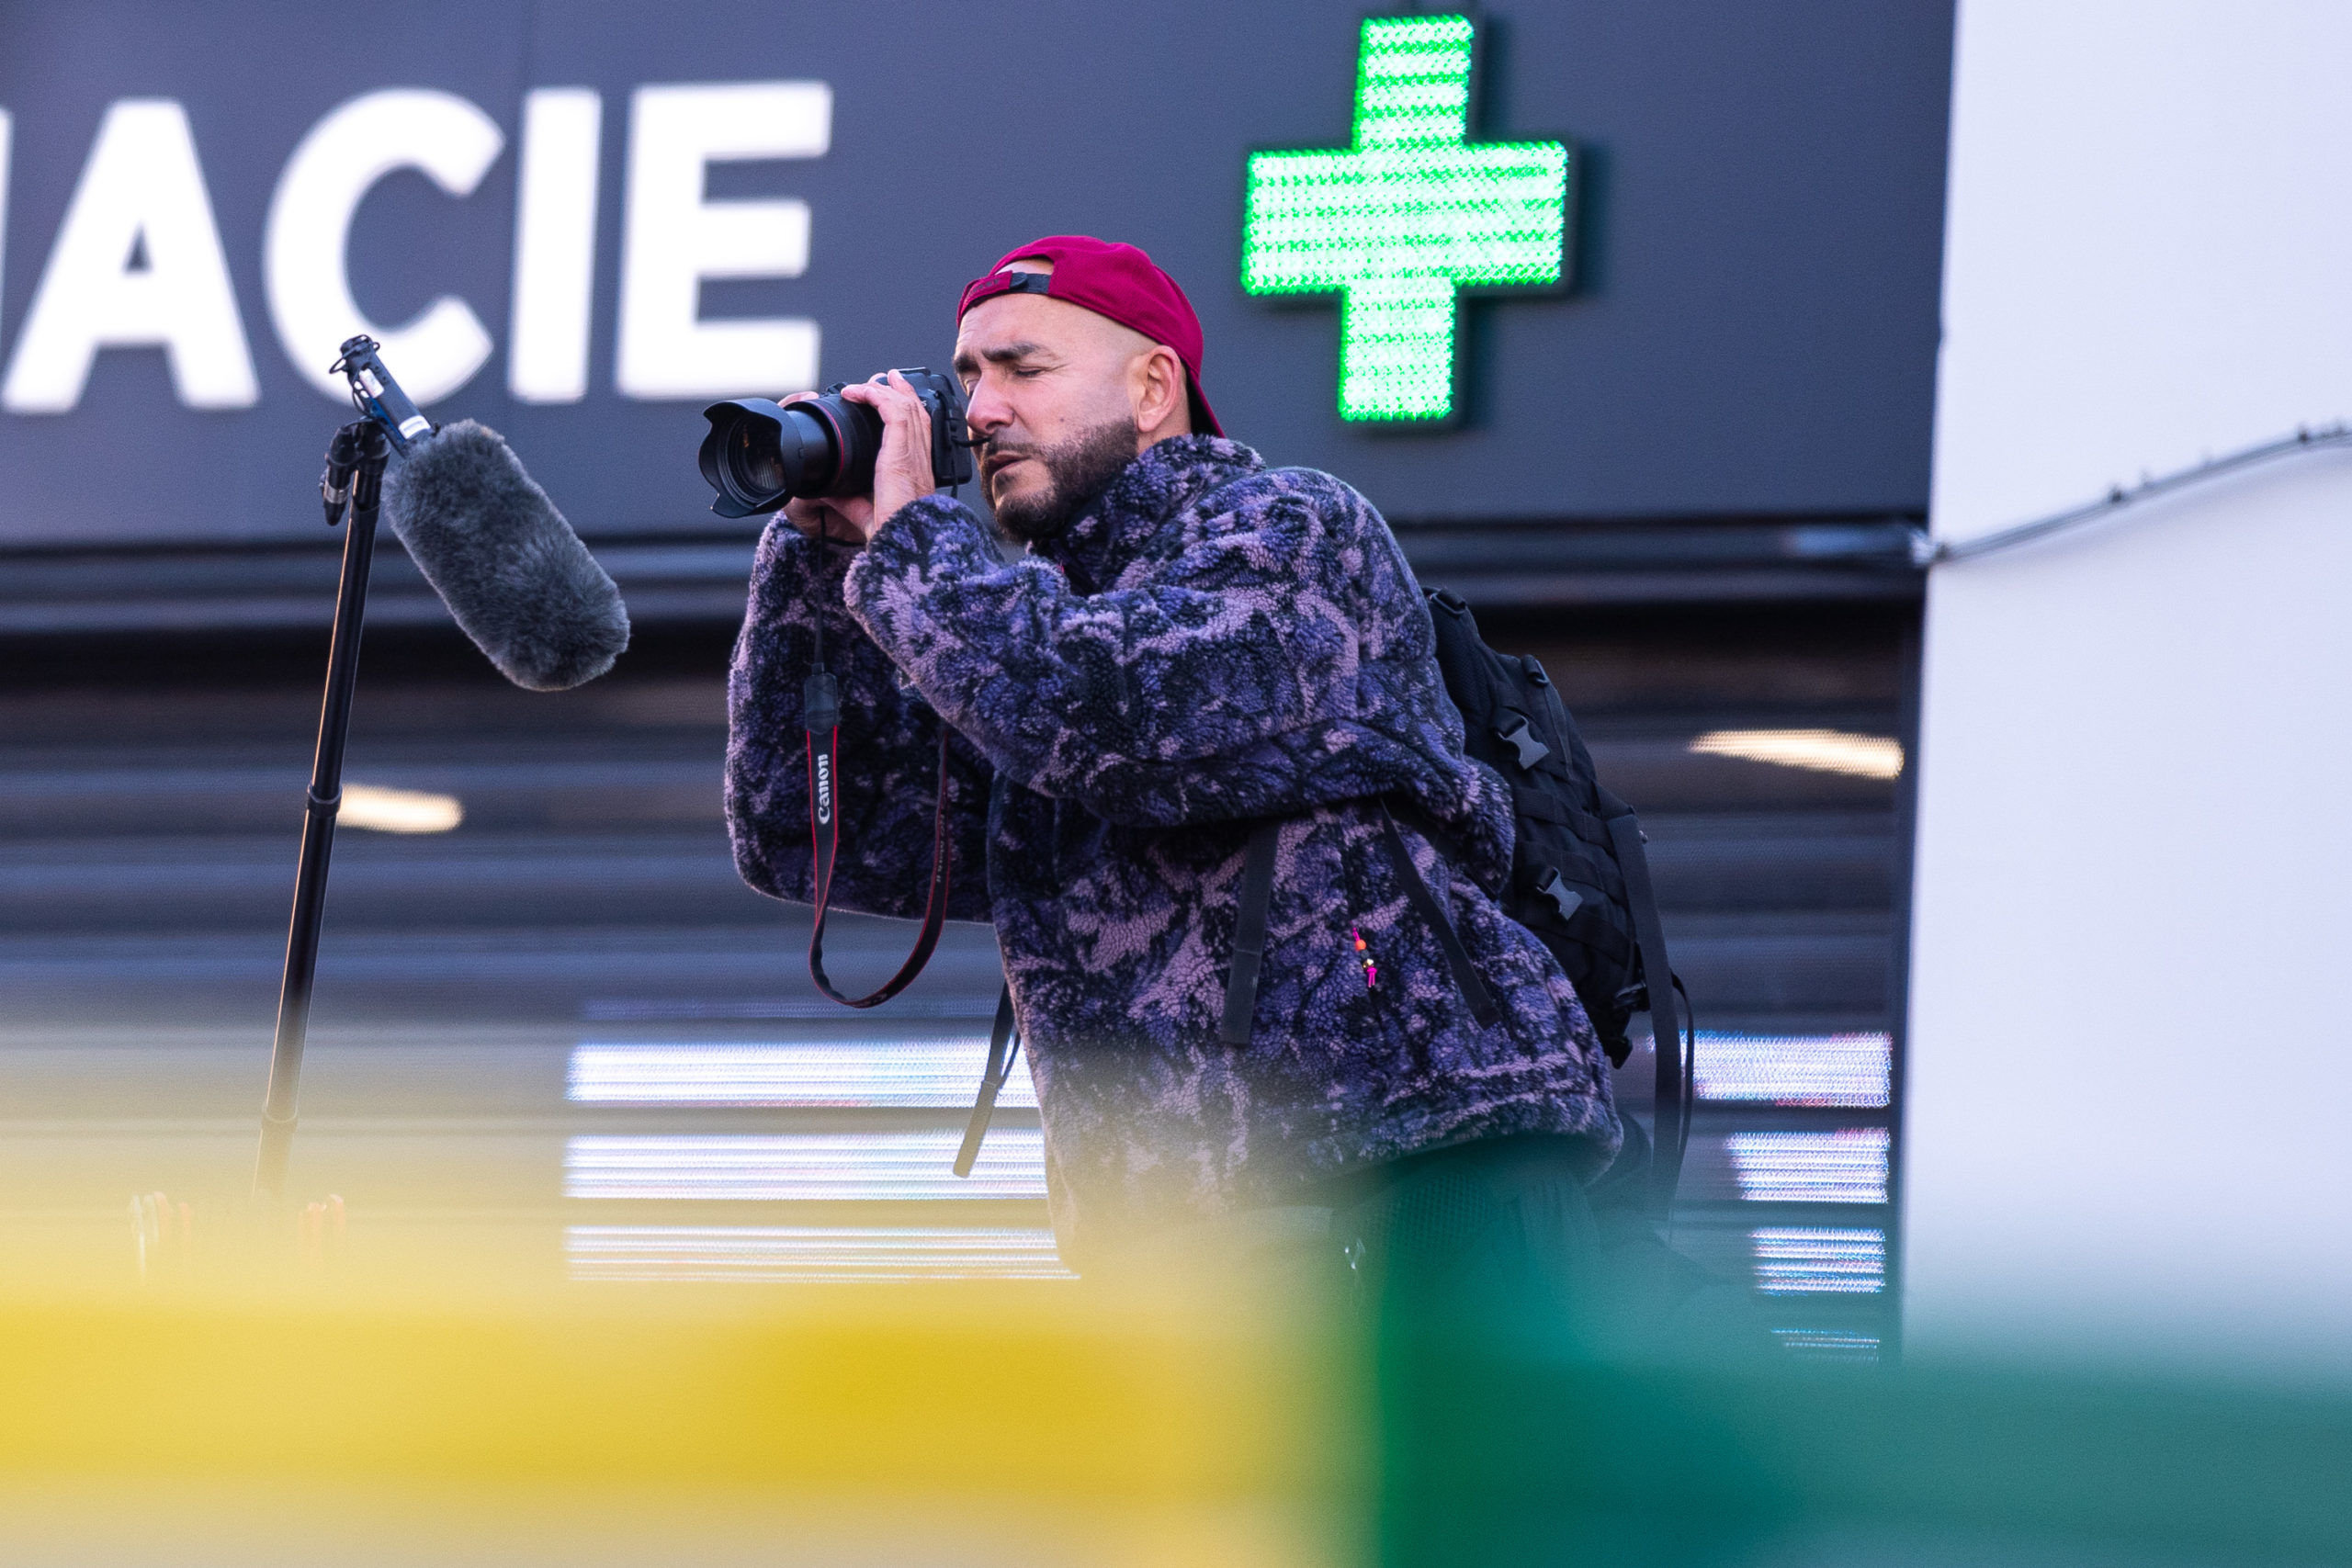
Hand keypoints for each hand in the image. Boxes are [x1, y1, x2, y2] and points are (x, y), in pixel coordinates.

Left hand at [779, 373, 938, 546]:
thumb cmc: (892, 531)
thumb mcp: (865, 510)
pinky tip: (858, 393)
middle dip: (900, 390)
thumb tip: (824, 491)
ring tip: (866, 381)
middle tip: (886, 377)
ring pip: (904, 405)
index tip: (895, 394)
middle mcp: (919, 456)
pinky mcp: (902, 449)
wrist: (904, 538)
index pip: (919, 429)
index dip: (909, 408)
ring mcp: (913, 451)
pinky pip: (892, 410)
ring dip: (884, 389)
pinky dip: (875, 396)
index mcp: (916, 469)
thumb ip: (847, 498)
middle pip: (916, 410)